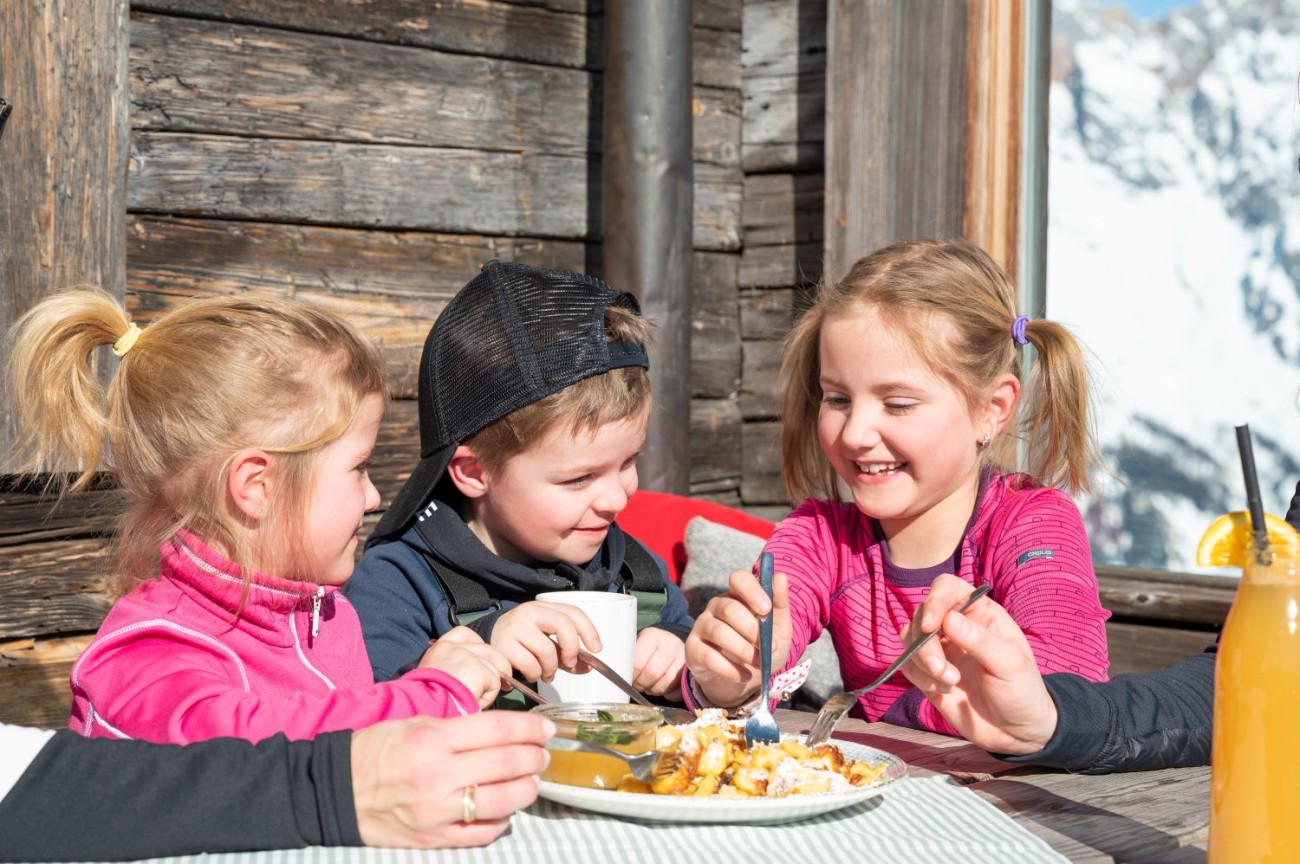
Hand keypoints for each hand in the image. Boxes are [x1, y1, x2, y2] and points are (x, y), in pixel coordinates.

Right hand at [351, 711, 553, 848]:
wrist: (334, 790)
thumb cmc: (374, 751)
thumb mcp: (413, 723)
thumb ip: (456, 728)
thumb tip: (500, 730)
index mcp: (433, 740)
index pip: (497, 729)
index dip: (529, 728)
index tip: (544, 728)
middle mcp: (438, 776)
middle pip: (507, 765)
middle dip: (535, 757)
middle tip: (543, 753)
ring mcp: (438, 811)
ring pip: (502, 801)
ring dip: (527, 789)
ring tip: (532, 780)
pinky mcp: (434, 839)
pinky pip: (482, 833)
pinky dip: (502, 820)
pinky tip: (507, 808)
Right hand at [418, 627, 512, 707]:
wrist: (424, 709)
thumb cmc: (427, 702)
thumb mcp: (433, 677)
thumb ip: (451, 669)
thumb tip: (473, 674)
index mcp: (439, 649)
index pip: (464, 634)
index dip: (478, 647)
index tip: (480, 662)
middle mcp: (452, 648)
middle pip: (488, 650)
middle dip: (496, 667)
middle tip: (496, 685)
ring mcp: (467, 656)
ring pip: (494, 669)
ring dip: (488, 687)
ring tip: (471, 700)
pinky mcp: (479, 670)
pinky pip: (495, 684)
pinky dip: (488, 697)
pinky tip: (473, 703)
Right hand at [490, 601, 602, 683]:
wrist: (489, 641)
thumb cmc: (524, 642)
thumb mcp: (547, 642)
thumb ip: (567, 654)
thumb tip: (588, 668)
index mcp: (544, 607)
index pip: (573, 612)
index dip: (589, 630)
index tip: (597, 649)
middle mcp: (529, 612)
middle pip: (563, 624)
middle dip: (571, 648)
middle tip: (569, 663)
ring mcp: (515, 627)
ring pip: (546, 650)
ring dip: (551, 669)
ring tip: (546, 673)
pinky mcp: (503, 645)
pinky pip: (530, 665)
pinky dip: (535, 674)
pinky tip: (531, 674)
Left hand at [632, 627, 685, 698]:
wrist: (671, 645)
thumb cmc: (648, 649)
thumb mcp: (637, 645)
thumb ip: (627, 657)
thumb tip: (614, 674)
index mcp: (653, 635)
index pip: (638, 663)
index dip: (630, 676)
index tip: (627, 679)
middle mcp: (671, 643)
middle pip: (652, 674)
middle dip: (641, 685)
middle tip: (637, 686)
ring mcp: (684, 657)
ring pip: (664, 684)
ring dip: (653, 690)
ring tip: (648, 686)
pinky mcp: (692, 671)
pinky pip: (677, 691)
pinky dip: (667, 695)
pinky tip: (662, 687)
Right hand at [683, 569, 791, 706]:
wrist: (747, 681)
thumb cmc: (763, 648)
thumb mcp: (779, 630)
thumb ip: (779, 605)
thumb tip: (780, 576)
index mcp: (738, 596)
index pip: (738, 579)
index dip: (751, 590)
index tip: (766, 609)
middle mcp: (717, 606)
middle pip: (729, 608)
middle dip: (751, 629)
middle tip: (768, 647)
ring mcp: (702, 626)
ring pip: (718, 631)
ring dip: (743, 650)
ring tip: (759, 663)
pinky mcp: (693, 649)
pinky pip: (708, 656)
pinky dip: (730, 668)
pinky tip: (744, 675)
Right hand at [900, 574, 1057, 754]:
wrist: (1016, 732)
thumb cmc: (1022, 691)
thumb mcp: (1010, 665)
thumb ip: (980, 640)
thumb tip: (948, 619)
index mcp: (980, 613)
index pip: (946, 588)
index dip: (934, 600)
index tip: (930, 626)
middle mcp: (956, 626)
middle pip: (922, 615)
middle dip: (926, 644)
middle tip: (942, 671)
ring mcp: (941, 649)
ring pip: (909, 638)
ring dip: (923, 662)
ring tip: (949, 683)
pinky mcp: (928, 673)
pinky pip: (907, 664)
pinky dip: (920, 677)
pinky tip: (943, 691)